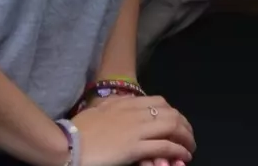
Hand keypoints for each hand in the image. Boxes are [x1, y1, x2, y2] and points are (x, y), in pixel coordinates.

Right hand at [71, 94, 193, 165]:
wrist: (67, 143)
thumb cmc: (78, 130)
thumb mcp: (98, 110)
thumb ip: (113, 105)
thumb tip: (123, 103)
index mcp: (126, 103)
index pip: (159, 102)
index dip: (173, 112)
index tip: (177, 121)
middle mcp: (135, 113)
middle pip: (171, 113)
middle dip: (184, 125)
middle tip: (188, 136)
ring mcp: (137, 129)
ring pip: (172, 127)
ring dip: (186, 138)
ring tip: (190, 147)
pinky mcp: (135, 147)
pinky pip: (164, 146)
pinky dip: (178, 150)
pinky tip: (184, 156)